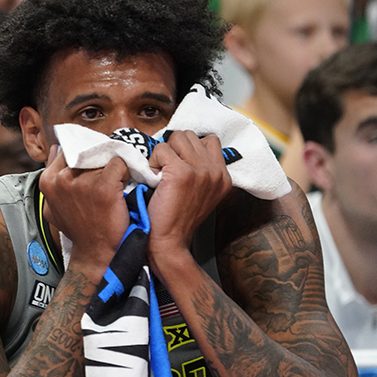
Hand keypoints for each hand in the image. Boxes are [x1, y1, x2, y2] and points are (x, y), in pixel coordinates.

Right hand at [39, 145, 129, 267]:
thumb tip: (56, 148)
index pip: (68, 150)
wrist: (95, 251)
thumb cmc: (78, 228)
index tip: (92, 168)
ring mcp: (82, 182)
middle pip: (86, 151)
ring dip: (112, 167)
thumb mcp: (54, 205)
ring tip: (114, 183)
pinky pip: (119, 163)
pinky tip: (123, 186)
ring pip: (104, 157)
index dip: (84, 156)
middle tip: (106, 174)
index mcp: (48, 180)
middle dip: (99, 159)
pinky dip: (125, 172)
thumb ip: (53, 176)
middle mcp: (62, 179)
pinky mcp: (104, 186)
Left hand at [146, 131, 230, 253]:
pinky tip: (154, 178)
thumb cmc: (177, 217)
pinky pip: (161, 149)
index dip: (188, 148)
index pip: (209, 140)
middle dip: (174, 148)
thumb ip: (201, 170)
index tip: (178, 163)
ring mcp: (201, 171)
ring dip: (163, 152)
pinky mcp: (182, 173)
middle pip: (190, 135)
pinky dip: (153, 161)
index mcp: (223, 176)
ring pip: (176, 138)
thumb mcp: (200, 192)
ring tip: (161, 173)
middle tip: (166, 169)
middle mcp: (216, 172)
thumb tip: (185, 148)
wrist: (169, 241)